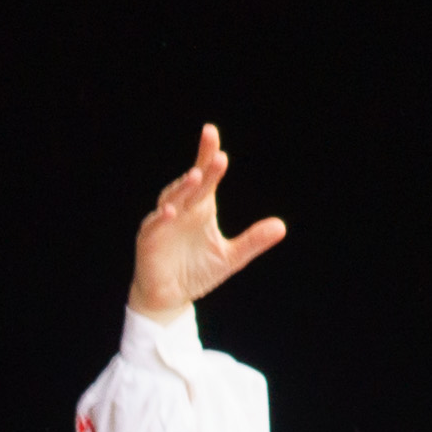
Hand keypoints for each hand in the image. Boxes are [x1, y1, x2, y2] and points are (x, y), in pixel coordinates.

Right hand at [130, 125, 284, 320]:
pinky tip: (170, 212)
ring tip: (196, 177)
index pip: (205, 174)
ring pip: (171, 199)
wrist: (170, 298)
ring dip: (182, 188)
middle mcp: (182, 209)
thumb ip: (252, 241)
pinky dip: (160, 218)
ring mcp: (163, 223)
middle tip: (218, 158)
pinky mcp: (149, 240)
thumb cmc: (197, 272)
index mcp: (200, 207)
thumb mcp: (230, 258)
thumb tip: (281, 226)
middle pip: (192, 184)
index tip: (211, 133)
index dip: (207, 154)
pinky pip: (154, 225)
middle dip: (203, 171)